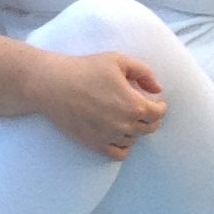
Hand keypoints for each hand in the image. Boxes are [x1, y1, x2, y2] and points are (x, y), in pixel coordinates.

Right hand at [48, 50, 167, 160]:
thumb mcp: (117, 60)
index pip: (158, 113)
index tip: (157, 102)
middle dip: (150, 118)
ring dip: (134, 130)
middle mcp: (125, 124)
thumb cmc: (85, 69)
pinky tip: (118, 135)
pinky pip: (119, 153)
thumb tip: (157, 89)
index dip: (160, 107)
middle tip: (143, 110)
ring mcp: (110, 136)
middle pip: (149, 128)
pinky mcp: (95, 144)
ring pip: (134, 140)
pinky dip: (123, 146)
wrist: (53, 84)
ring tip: (126, 118)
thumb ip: (144, 72)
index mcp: (134, 104)